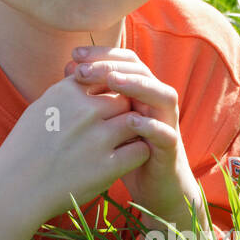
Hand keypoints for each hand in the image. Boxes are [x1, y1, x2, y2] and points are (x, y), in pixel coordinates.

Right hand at [0, 68, 148, 226]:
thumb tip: (87, 76)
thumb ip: (67, 92)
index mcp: (67, 92)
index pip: (105, 78)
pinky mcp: (107, 167)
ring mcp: (97, 139)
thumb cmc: (25, 148)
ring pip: (137, 122)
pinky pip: (140, 150)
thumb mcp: (40, 108)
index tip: (102, 108)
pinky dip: (137, 153)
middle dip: (123, 111)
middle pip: (124, 98)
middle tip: (116, 126)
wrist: (15, 188)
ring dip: (134, 131)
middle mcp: (84, 111)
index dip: (108, 92)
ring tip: (122, 142)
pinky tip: (124, 159)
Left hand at [65, 46, 200, 225]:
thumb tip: (69, 67)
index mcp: (138, 91)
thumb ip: (90, 95)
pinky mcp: (171, 148)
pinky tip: (132, 121)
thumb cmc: (120, 150)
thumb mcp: (102, 120)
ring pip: (161, 95)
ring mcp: (166, 122)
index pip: (123, 61)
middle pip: (140, 71)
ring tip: (114, 81)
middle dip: (113, 66)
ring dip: (138, 85)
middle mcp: (154, 101)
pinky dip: (152, 126)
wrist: (151, 186)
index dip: (101, 54)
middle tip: (84, 70)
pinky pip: (166, 133)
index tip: (74, 55)